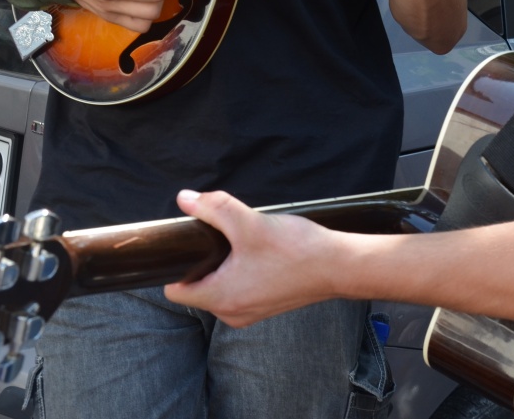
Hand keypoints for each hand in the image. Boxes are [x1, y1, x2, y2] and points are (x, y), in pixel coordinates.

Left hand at [165, 189, 344, 326]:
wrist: (338, 266)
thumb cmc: (295, 249)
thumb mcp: (249, 223)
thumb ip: (213, 208)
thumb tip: (184, 199)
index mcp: (221, 299)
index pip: (175, 289)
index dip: (175, 263)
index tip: (187, 242)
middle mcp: (232, 313)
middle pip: (197, 286)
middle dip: (203, 261)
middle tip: (220, 236)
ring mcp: (250, 313)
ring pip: (219, 287)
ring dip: (223, 266)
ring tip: (242, 243)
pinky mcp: (265, 307)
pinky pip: (240, 289)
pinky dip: (241, 272)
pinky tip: (258, 253)